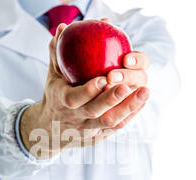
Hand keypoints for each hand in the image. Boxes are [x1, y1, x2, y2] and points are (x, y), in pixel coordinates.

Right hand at [20, 22, 150, 158]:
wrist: (50, 130)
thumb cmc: (55, 94)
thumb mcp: (52, 75)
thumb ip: (57, 53)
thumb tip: (64, 27)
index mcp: (62, 102)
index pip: (74, 99)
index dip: (88, 91)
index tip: (103, 78)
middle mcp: (76, 118)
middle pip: (95, 112)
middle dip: (112, 100)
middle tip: (127, 86)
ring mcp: (88, 130)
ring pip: (110, 122)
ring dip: (128, 108)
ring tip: (145, 92)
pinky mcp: (98, 136)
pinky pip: (117, 127)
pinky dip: (131, 114)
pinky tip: (142, 100)